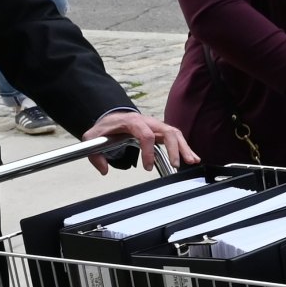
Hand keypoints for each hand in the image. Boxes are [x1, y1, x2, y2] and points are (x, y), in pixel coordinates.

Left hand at [82, 109, 198, 173]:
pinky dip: (185, 147)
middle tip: (175, 165)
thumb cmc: (106, 127)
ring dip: (184, 148)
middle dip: (174, 148)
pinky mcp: (161, 131)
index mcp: (132, 122)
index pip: (146, 135)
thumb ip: (94, 152)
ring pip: (175, 133)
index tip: (148, 167)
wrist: (113, 117)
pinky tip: (193, 158)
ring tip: (192, 161)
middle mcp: (148, 122)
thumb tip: (104, 169)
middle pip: (167, 132)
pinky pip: (176, 137)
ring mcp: (156, 126)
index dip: (148, 151)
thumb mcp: (92, 136)